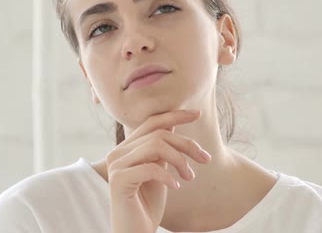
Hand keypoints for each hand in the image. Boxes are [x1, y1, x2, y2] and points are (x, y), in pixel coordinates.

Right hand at [106, 109, 211, 232]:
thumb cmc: (147, 206)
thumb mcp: (159, 172)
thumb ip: (161, 151)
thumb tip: (174, 125)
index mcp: (127, 148)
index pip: (151, 122)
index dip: (175, 115)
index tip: (197, 114)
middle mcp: (118, 153)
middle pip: (159, 133)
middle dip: (187, 144)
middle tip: (205, 159)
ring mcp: (116, 165)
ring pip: (156, 146)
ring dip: (180, 160)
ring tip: (189, 177)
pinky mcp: (118, 180)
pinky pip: (151, 167)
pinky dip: (168, 176)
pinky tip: (176, 186)